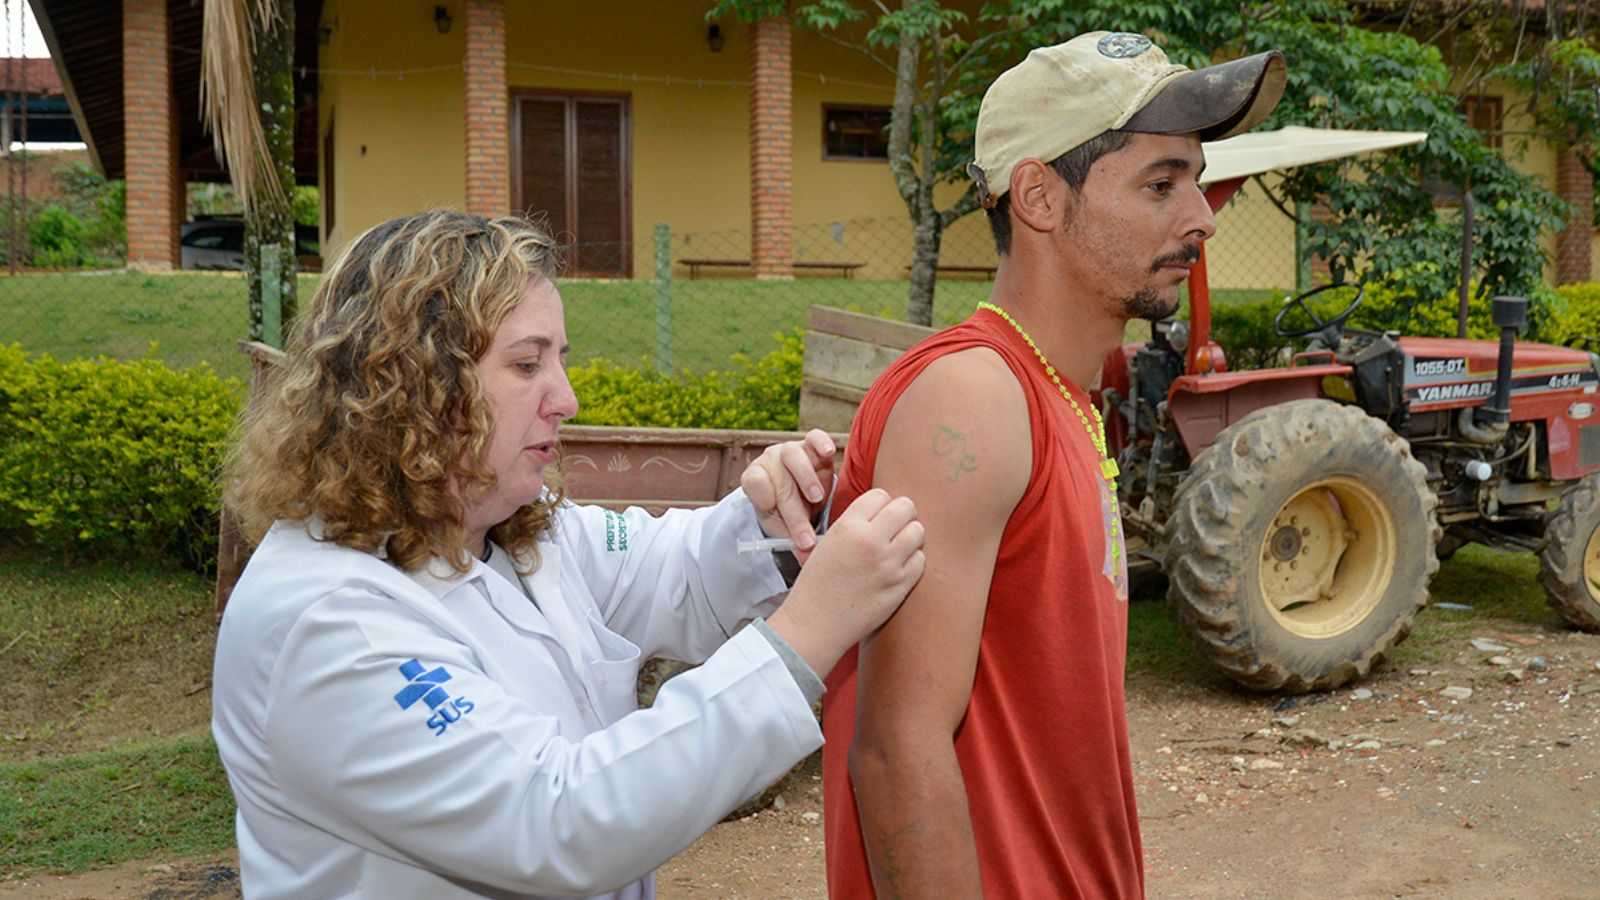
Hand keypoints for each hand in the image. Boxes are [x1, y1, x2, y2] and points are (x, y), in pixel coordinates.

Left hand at [740, 429, 835, 560]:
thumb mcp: (784, 527)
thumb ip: (792, 540)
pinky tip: (829, 453)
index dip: (762, 494)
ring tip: (817, 498)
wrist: (801, 496)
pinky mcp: (812, 445)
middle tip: (807, 538)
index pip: (754, 481)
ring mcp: (791, 450)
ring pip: (794, 457)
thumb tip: (807, 561)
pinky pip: (815, 437)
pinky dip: (821, 442)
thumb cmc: (789, 512)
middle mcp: (770, 461)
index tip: (771, 508)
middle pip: (780, 483)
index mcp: (756, 479)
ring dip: (806, 478)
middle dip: (794, 513)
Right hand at [766, 489, 924, 675]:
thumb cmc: (817, 584)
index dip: (880, 504)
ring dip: (910, 537)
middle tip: (894, 527)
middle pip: (906, 507)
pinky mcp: (900, 586)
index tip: (878, 515)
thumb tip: (883, 510)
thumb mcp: (827, 542)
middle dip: (901, 515)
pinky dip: (912, 561)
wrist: (815, 624)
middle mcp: (871, 541)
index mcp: (848, 527)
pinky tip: (898, 568)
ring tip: (897, 547)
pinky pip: (920, 561)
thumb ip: (854, 523)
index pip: (881, 495)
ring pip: (918, 532)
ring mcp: (889, 564)